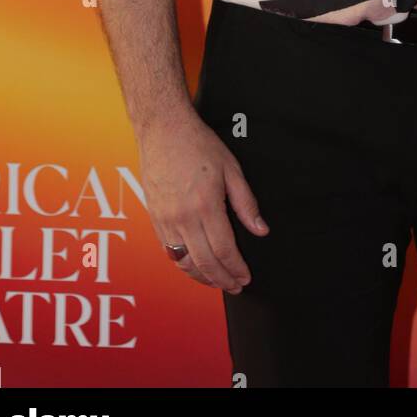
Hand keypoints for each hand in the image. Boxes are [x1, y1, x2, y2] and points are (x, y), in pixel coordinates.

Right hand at [136, 108, 268, 292]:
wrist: (163, 130)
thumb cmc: (198, 145)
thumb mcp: (231, 169)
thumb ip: (246, 203)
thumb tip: (261, 229)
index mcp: (205, 205)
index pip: (223, 249)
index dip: (236, 268)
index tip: (245, 277)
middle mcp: (182, 218)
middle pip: (204, 262)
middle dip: (222, 279)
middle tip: (235, 287)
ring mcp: (165, 220)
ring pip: (184, 262)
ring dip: (202, 277)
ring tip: (218, 282)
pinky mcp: (155, 219)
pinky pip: (169, 252)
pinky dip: (184, 265)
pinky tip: (196, 267)